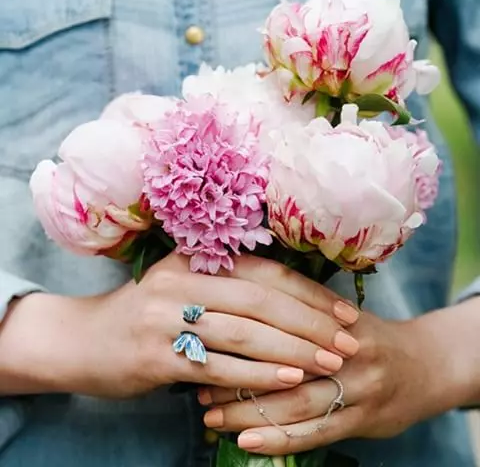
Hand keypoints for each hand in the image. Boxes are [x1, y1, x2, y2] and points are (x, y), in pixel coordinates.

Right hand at [0, 254, 358, 397]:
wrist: (83, 340)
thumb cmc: (144, 313)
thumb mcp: (181, 285)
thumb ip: (226, 284)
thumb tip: (288, 299)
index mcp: (192, 258)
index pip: (264, 272)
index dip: (308, 292)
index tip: (343, 313)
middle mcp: (181, 281)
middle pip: (261, 300)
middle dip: (310, 323)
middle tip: (347, 343)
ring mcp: (166, 318)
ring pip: (246, 333)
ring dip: (294, 350)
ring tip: (331, 364)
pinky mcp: (157, 356)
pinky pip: (220, 365)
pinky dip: (259, 373)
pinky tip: (290, 380)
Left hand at [200, 310, 468, 454]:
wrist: (423, 365)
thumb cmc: (366, 336)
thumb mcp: (339, 312)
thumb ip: (299, 306)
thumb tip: (241, 298)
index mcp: (334, 319)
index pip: (281, 326)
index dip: (241, 338)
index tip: (206, 346)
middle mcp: (347, 353)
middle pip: (284, 367)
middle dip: (237, 380)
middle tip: (198, 388)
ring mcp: (359, 389)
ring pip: (295, 404)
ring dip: (248, 412)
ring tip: (211, 416)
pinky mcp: (364, 420)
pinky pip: (316, 433)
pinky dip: (280, 439)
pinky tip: (247, 440)